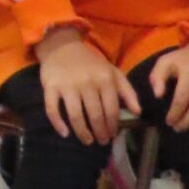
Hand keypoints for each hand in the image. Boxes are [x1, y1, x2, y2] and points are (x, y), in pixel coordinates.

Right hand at [37, 26, 138, 143]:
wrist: (62, 47)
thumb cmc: (91, 64)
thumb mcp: (113, 73)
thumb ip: (128, 92)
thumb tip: (138, 113)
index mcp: (105, 80)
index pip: (111, 110)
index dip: (113, 126)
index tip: (112, 135)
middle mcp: (87, 83)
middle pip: (95, 115)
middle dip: (100, 132)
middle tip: (101, 141)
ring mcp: (68, 85)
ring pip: (76, 115)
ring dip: (83, 132)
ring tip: (87, 140)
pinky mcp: (50, 87)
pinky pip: (52, 109)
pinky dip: (58, 123)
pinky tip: (65, 133)